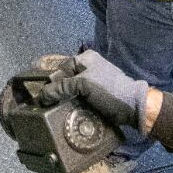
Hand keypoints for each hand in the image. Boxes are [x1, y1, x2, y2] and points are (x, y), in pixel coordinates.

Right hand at [39, 49, 156, 133]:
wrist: (133, 109)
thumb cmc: (110, 91)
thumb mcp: (84, 84)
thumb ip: (61, 86)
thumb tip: (42, 95)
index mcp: (86, 59)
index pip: (60, 67)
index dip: (49, 80)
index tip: (39, 92)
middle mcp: (87, 69)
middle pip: (63, 79)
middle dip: (54, 90)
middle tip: (43, 102)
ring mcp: (91, 84)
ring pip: (69, 91)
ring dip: (61, 100)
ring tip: (50, 109)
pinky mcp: (93, 97)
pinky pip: (76, 100)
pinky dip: (69, 106)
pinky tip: (62, 112)